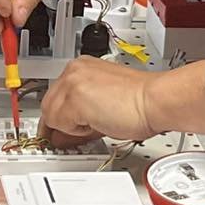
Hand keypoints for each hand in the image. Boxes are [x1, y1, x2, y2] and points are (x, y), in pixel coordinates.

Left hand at [39, 57, 161, 141]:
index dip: (62, 119)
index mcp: (82, 68)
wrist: (156, 101)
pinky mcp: (74, 97)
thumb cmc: (141, 102)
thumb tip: (61, 136)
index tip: (69, 128)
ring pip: (51, 116)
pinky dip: (76, 132)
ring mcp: (72, 81)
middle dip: (63, 125)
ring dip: (71, 128)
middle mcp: (74, 70)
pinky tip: (98, 124)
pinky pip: (59, 125)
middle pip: (49, 107)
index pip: (55, 98)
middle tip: (86, 131)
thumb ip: (78, 118)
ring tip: (99, 124)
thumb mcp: (102, 106)